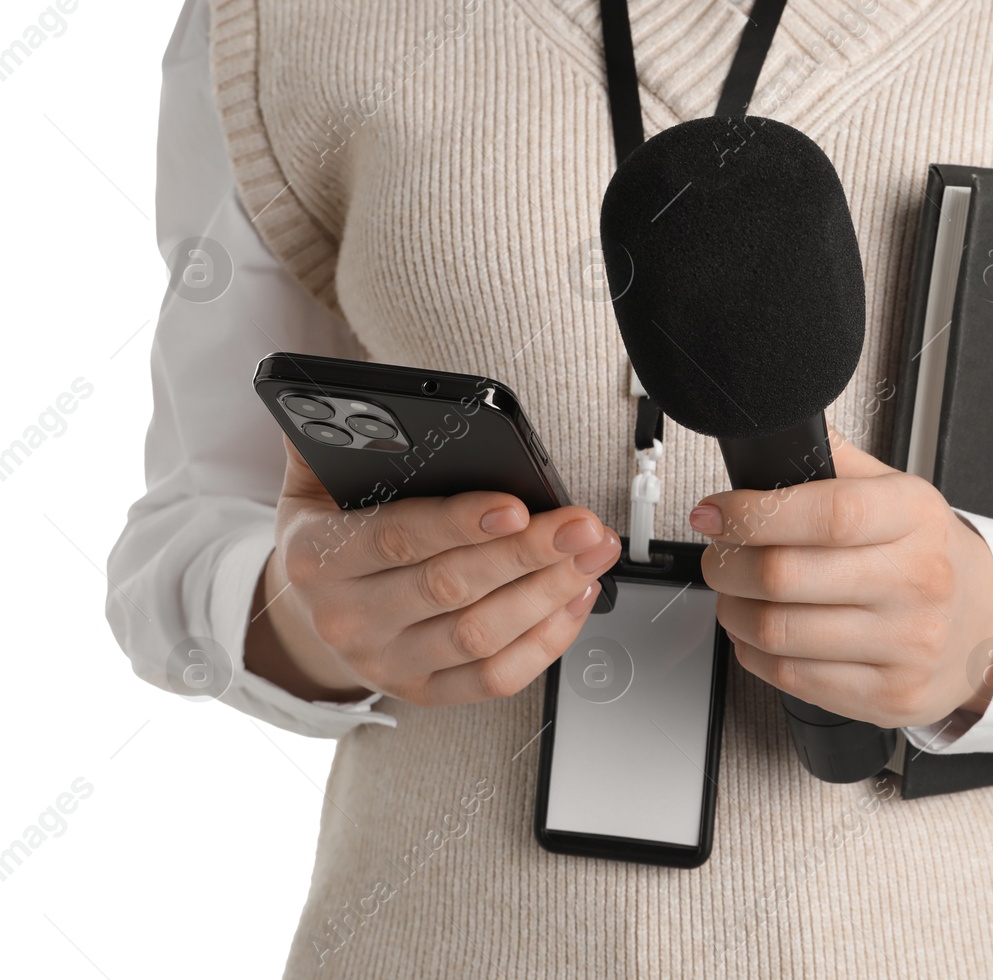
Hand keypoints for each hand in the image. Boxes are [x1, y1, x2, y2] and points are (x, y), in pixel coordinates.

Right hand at [245, 437, 621, 705]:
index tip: (518, 505)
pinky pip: (495, 677)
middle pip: (451, 588)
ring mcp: (386, 662)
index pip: (397, 538)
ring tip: (591, 553)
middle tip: (582, 525)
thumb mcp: (315, 478)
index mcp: (317, 557)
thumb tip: (357, 389)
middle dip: (529, 552)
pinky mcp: (424, 690)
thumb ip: (334, 435)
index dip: (461, 522)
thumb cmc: (332, 531)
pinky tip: (574, 598)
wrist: (314, 610)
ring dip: (549, 592)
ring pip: (481, 635)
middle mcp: (349, 618)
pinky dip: (546, 640)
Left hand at [691, 430, 992, 728]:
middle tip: (719, 555)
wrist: (984, 627)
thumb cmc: (926, 557)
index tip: (717, 513)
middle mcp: (917, 581)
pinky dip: (753, 652)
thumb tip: (773, 434)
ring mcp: (906, 644)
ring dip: (734, 611)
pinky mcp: (888, 694)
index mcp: (915, 518)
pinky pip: (791, 676)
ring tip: (735, 596)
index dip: (753, 513)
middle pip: (787, 575)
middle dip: (727, 564)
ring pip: (779, 631)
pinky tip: (758, 633)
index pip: (826, 513)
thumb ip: (835, 464)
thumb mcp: (897, 495)